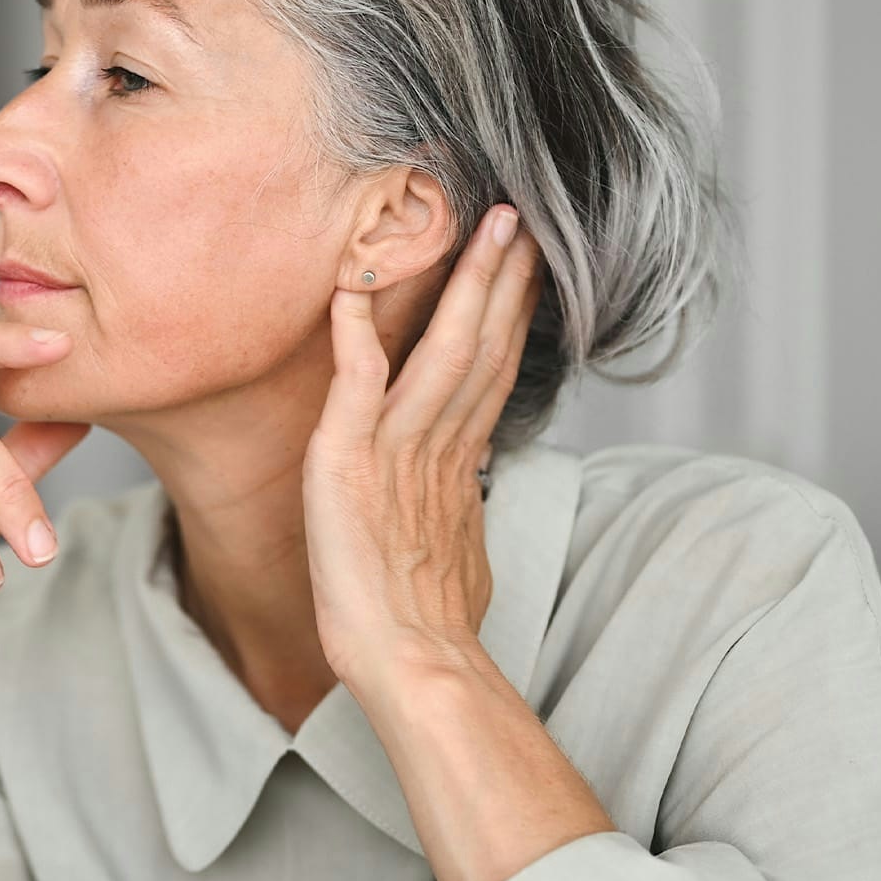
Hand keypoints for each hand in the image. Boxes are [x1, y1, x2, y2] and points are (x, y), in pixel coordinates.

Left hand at [303, 204, 541, 689]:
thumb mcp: (458, 550)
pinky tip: (352, 284)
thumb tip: (469, 494)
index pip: (494, 369)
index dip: (512, 314)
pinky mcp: (349, 460)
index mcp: (460, 462)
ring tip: (482, 227)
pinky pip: (355, 383)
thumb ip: (460, 506)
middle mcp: (437, 446)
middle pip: (483, 345)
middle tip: (522, 218)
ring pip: (442, 350)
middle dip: (504, 279)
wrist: (411, 663)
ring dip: (462, 284)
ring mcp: (397, 450)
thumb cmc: (429, 624)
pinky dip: (356, 332)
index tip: (532, 265)